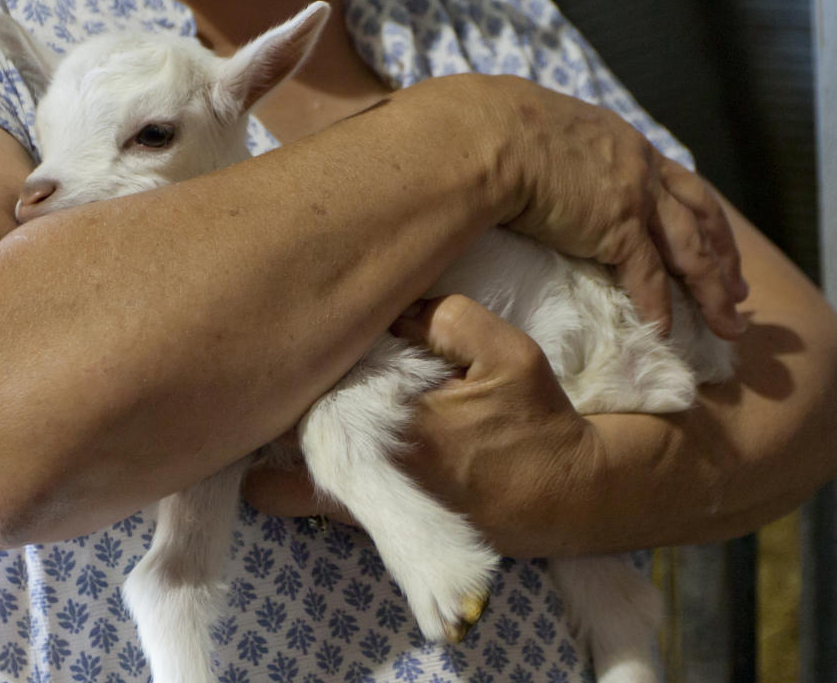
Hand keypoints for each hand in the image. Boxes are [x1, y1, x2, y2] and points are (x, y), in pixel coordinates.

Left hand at [244, 295, 602, 556]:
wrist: (567, 495)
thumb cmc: (536, 420)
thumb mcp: (509, 351)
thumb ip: (447, 319)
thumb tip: (387, 306)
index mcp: (402, 421)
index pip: (317, 389)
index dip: (297, 365)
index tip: (290, 345)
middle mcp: (376, 468)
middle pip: (289, 433)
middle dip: (273, 408)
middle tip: (269, 377)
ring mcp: (371, 506)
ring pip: (286, 478)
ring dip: (276, 449)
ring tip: (273, 413)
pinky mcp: (377, 530)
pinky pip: (309, 506)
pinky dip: (289, 484)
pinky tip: (285, 459)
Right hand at [449, 74, 748, 337]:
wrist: (489, 135)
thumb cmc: (492, 130)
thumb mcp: (540, 131)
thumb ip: (555, 156)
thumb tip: (534, 175)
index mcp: (623, 141)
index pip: (675, 181)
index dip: (699, 214)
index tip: (715, 241)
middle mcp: (640, 165)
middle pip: (700, 215)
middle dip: (725, 255)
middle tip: (739, 291)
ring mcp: (635, 195)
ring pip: (691, 251)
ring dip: (714, 292)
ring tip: (729, 327)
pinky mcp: (617, 227)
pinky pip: (648, 276)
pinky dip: (659, 307)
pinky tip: (666, 333)